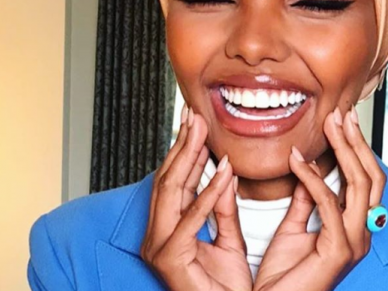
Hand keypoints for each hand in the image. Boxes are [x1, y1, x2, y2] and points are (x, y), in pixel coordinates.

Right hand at [141, 106, 252, 290]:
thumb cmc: (226, 288)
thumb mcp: (229, 239)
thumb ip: (224, 208)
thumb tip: (225, 174)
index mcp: (169, 230)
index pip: (176, 181)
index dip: (186, 150)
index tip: (197, 123)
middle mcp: (158, 235)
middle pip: (169, 179)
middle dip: (182, 144)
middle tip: (194, 115)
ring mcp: (159, 246)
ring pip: (172, 190)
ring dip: (188, 157)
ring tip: (202, 130)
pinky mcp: (169, 257)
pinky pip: (191, 218)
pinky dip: (208, 192)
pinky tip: (222, 169)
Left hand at [253, 107, 385, 290]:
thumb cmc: (283, 277)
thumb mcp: (295, 228)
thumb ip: (306, 199)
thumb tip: (310, 167)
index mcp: (354, 227)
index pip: (366, 179)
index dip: (357, 148)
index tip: (342, 120)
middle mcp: (362, 233)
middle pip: (371, 177)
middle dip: (356, 141)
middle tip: (342, 113)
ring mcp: (354, 242)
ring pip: (359, 184)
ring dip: (343, 149)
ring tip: (329, 123)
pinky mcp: (339, 250)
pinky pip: (329, 203)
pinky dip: (313, 177)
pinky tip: (296, 160)